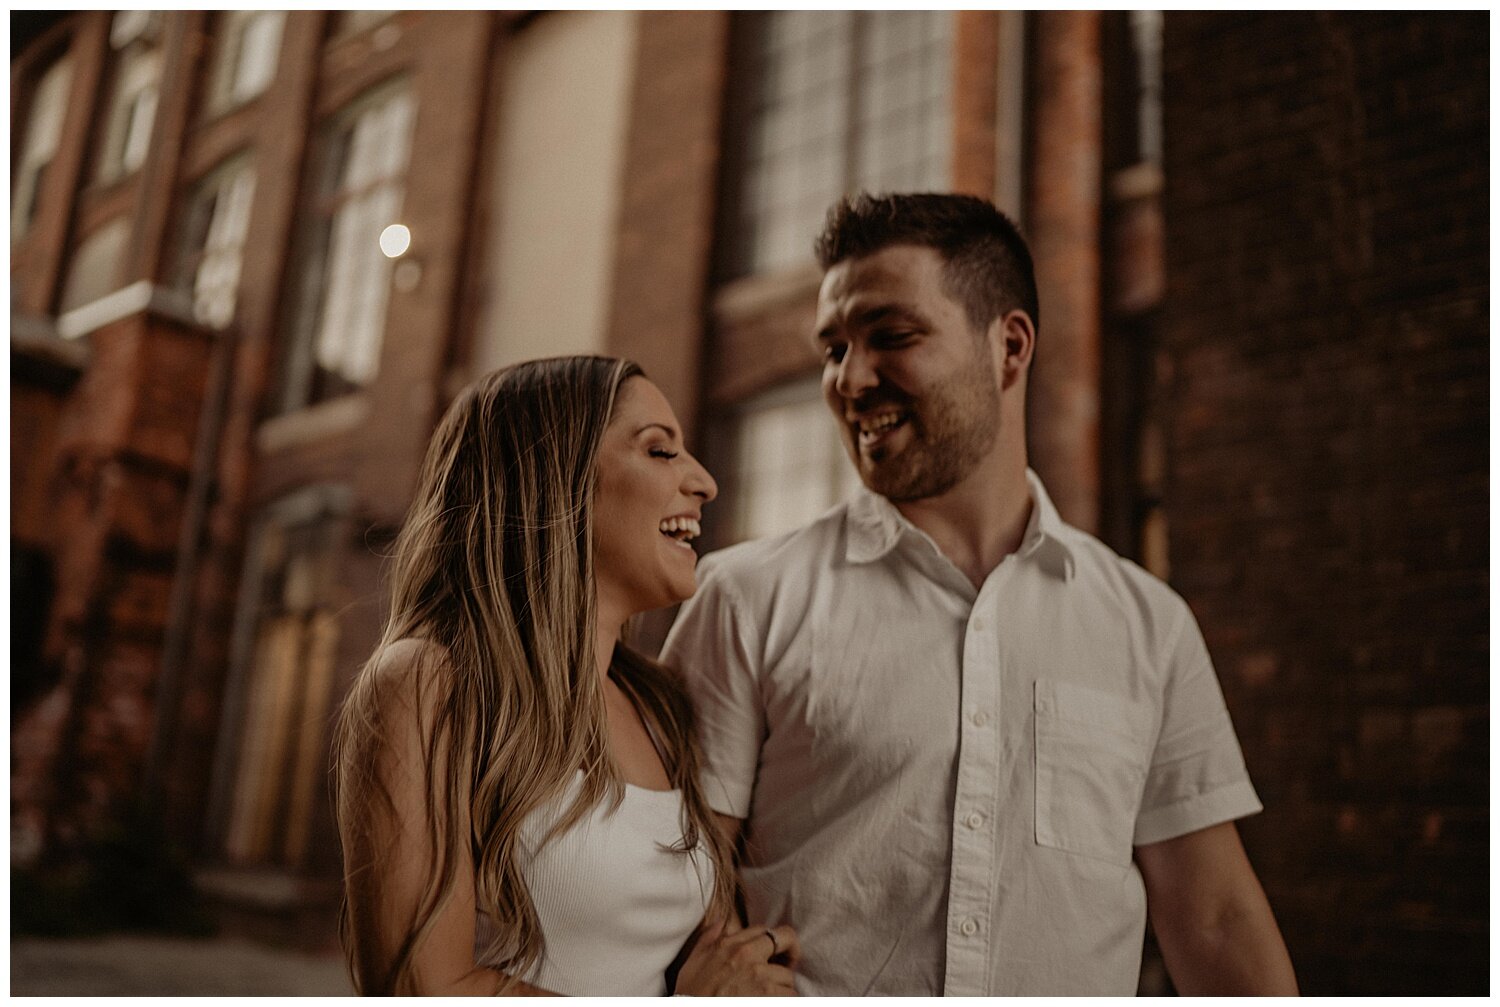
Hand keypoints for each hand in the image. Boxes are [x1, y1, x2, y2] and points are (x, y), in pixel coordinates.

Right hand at [675, 921, 800, 995]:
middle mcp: (750, 957)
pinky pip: (790, 996)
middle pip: (786, 944)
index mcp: (732, 944)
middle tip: (785, 967)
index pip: (766, 930)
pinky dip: (784, 999)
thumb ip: (708, 937)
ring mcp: (762, 979)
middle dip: (788, 956)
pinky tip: (772, 1001)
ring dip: (783, 986)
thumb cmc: (692, 992)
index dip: (772, 940)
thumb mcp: (694, 960)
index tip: (773, 952)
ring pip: (789, 977)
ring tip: (772, 994)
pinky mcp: (768, 999)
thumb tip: (720, 922)